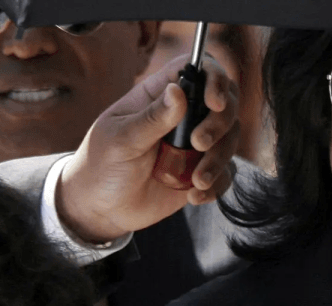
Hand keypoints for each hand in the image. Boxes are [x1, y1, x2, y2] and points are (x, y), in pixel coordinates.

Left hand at [59, 55, 239, 242]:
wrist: (102, 210)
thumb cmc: (102, 166)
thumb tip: (177, 90)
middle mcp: (182, 115)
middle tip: (198, 144)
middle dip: (220, 122)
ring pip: (229, 138)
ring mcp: (194, 144)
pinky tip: (193, 196)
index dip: (214, 78)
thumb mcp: (121, 140)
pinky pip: (225, 173)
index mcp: (159, 95)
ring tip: (196, 181)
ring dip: (218, 159)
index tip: (214, 102)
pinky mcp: (201, 171)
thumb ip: (152, 118)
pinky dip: (216, 184)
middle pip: (224, 102)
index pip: (197, 69)